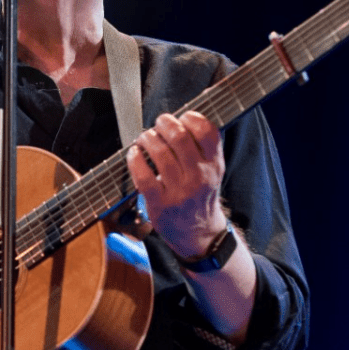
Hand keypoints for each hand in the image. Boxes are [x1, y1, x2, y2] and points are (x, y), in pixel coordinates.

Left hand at [126, 111, 227, 258]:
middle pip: (179, 137)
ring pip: (159, 152)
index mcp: (214, 165)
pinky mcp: (159, 203)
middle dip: (164, 123)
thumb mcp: (212, 170)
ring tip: (145, 138)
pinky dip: (134, 158)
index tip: (182, 118)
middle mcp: (199, 177)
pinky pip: (143, 174)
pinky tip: (134, 154)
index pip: (207, 131)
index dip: (191, 117)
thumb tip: (185, 116)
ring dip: (147, 138)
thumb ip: (204, 146)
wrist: (198, 233)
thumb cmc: (200, 194)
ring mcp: (179, 191)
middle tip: (159, 124)